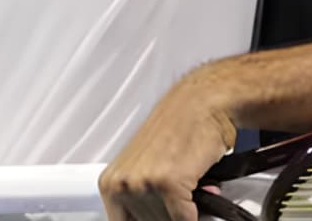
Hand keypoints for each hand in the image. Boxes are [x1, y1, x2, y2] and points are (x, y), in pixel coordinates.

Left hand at [100, 79, 237, 220]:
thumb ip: (141, 200)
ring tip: (190, 188)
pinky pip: (184, 219)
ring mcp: (142, 185)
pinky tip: (199, 189)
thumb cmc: (180, 128)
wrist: (201, 103)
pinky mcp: (165, 184)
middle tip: (181, 198)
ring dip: (184, 211)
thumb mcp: (147, 168)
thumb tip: (149, 216)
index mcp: (110, 183)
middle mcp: (121, 184)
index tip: (156, 213)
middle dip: (168, 214)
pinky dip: (197, 212)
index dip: (145, 218)